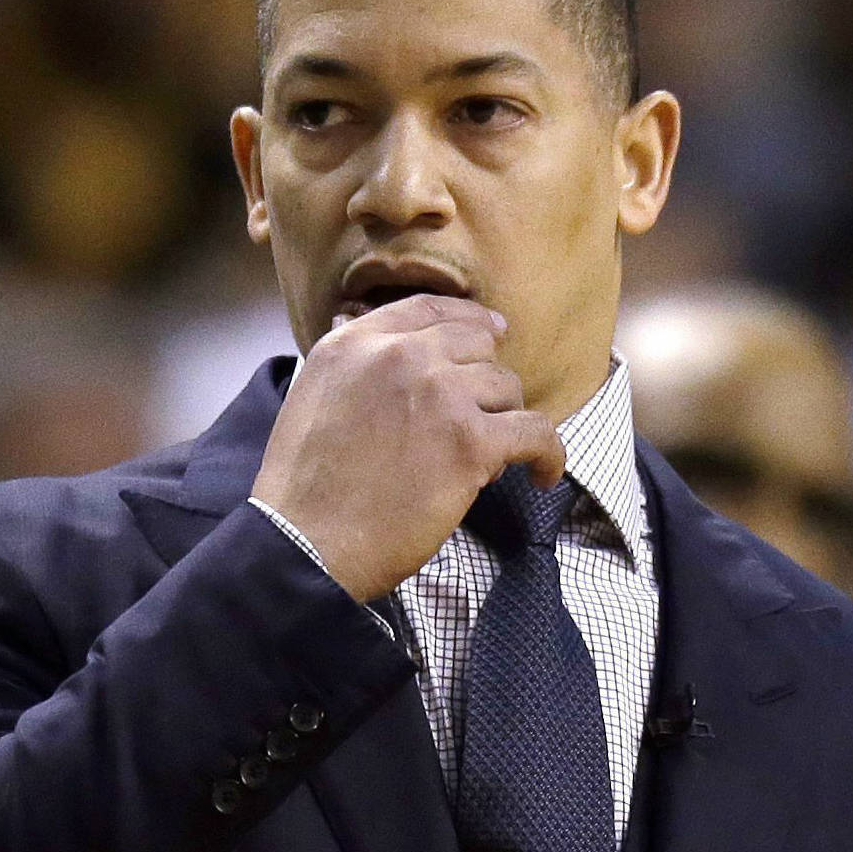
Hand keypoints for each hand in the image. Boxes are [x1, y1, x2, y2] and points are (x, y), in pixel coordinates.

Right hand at [252, 294, 565, 600]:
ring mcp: (440, 395)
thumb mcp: (312, 396)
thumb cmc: (304, 488)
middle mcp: (401, 355)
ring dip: (505, 420)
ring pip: (507, 387)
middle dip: (485, 378)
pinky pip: (537, 433)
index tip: (494, 333)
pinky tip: (544, 476)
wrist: (307, 543)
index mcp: (358, 343)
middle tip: (484, 414)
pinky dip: (548, 456)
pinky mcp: (471, 443)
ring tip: (489, 459)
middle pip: (477, 343)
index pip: (430, 308)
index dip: (470, 318)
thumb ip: (355, 366)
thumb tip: (379, 341)